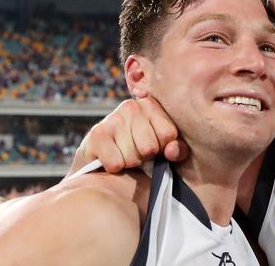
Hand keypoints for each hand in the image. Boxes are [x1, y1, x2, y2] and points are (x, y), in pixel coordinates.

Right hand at [70, 97, 189, 173]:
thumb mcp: (166, 150)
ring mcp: (113, 117)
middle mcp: (132, 106)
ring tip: (124, 154)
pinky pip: (116, 163)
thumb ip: (178, 150)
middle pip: (150, 147)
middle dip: (145, 157)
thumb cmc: (142, 153)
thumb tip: (171, 151)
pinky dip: (115, 168)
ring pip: (133, 157)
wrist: (101, 163)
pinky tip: (112, 157)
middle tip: (138, 153)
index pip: (169, 134)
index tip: (156, 146)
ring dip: (129, 163)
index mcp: (153, 105)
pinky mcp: (97, 133)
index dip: (164, 148)